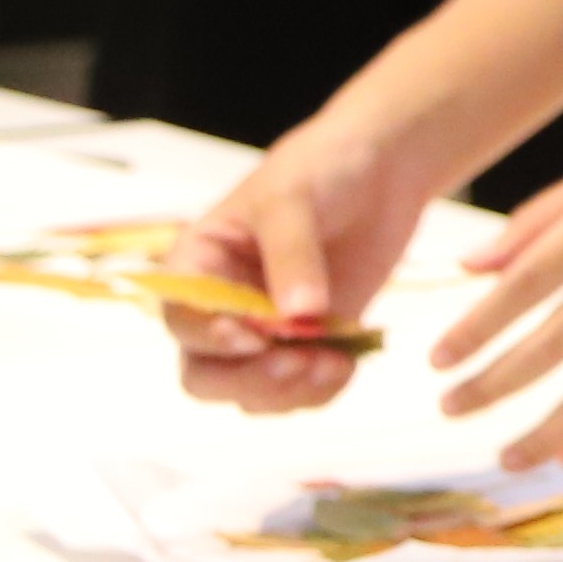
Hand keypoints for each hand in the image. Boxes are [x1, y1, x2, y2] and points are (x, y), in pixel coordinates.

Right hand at [157, 111, 440, 414]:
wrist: (381, 170)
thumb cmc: (320, 169)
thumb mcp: (293, 199)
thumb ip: (291, 255)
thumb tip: (299, 314)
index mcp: (196, 266)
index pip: (181, 318)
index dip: (208, 337)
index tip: (255, 338)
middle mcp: (221, 308)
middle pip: (205, 374)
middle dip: (248, 380)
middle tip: (298, 365)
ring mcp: (264, 331)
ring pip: (250, 392)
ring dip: (288, 392)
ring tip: (336, 363)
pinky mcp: (309, 343)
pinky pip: (299, 390)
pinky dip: (320, 390)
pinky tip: (347, 365)